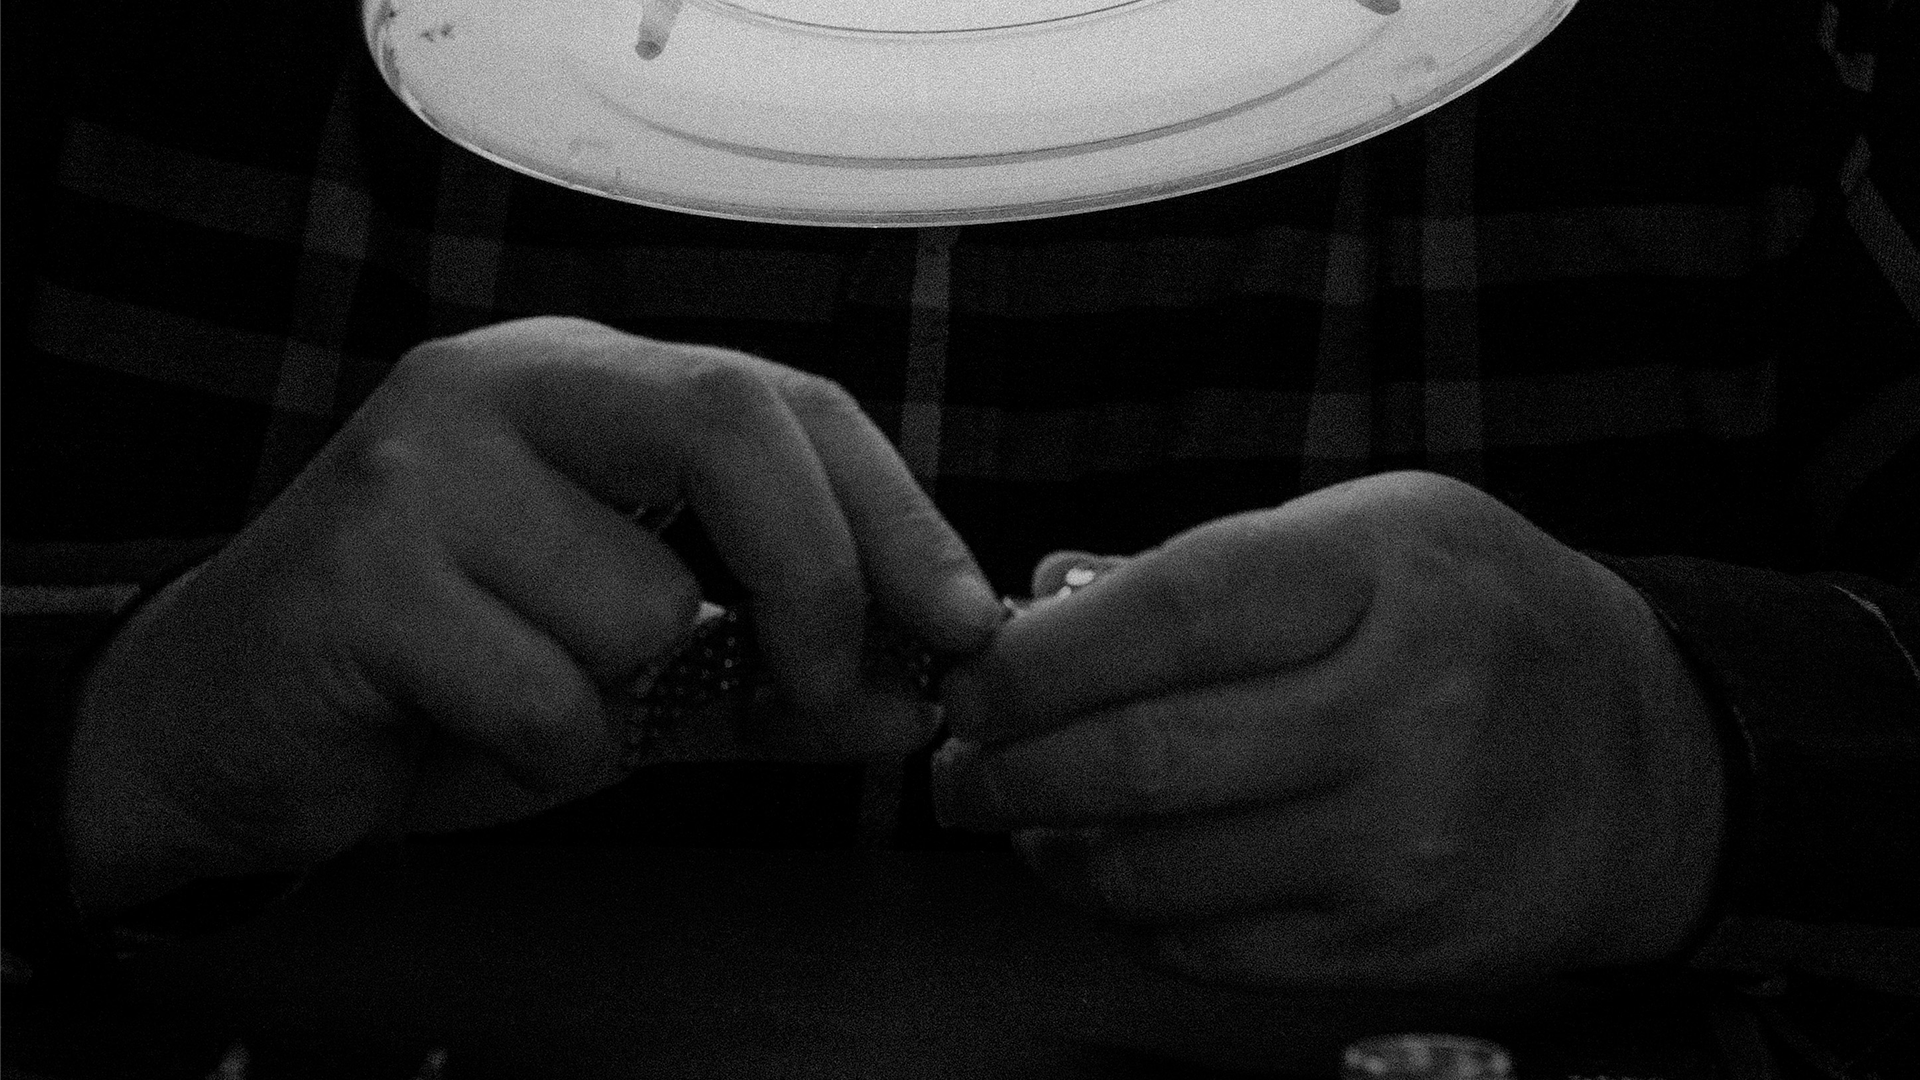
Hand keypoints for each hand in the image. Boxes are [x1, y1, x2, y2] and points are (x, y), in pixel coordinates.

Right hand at [65, 317, 1001, 914]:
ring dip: (627, 698)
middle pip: (732, 423)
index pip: (787, 400)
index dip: (898, 511)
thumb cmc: (454, 674)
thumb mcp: (645, 663)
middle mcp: (507, 387)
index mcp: (591, 383)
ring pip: (640, 601)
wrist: (237, 722)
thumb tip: (923, 692)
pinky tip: (470, 728)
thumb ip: (784, 670)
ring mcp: (422, 466)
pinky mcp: (357, 570)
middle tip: (826, 686)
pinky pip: (547, 697)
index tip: (965, 619)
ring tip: (531, 690)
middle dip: (817, 576)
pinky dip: (550, 754)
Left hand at [933, 471, 1724, 988]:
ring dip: (1051, 849)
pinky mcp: (1393, 946)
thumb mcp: (1371, 531)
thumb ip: (1207, 567)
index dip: (1036, 658)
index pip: (1165, 615)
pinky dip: (1130, 911)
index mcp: (1379, 576)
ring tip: (1019, 816)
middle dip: (1006, 769)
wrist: (1643, 757)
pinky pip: (1207, 945)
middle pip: (1140, 759)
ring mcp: (1398, 845)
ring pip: (1155, 870)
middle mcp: (1398, 714)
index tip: (971, 679)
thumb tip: (1037, 611)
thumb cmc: (1479, 618)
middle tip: (956, 766)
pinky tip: (1112, 869)